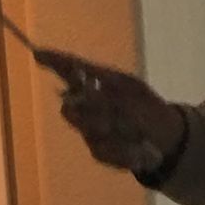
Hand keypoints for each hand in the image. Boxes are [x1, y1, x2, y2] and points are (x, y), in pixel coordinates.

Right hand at [43, 52, 181, 173]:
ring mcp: (89, 130)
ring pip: (86, 130)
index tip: (37, 53)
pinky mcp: (97, 151)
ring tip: (136, 132)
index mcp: (96, 84)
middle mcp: (87, 106)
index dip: (53, 62)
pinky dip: (121, 149)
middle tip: (113, 112)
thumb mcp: (133, 90)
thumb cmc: (148, 107)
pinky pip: (101, 150)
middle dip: (90, 111)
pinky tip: (137, 148)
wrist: (166, 138)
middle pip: (68, 108)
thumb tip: (84, 85)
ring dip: (111, 130)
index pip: (69, 70)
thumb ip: (107, 87)